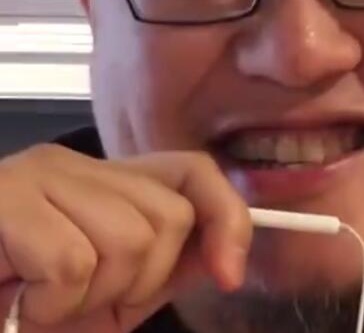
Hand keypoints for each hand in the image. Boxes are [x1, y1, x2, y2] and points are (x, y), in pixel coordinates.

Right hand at [0, 143, 252, 331]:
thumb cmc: (17, 307)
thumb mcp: (104, 295)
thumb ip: (161, 268)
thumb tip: (225, 254)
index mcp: (103, 183)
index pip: (194, 173)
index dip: (227, 219)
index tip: (230, 275)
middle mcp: (73, 166)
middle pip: (169, 217)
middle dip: (140, 283)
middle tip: (82, 302)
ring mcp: (36, 176)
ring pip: (131, 241)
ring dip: (92, 299)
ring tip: (43, 303)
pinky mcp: (3, 200)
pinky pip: (73, 263)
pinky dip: (53, 306)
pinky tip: (17, 304)